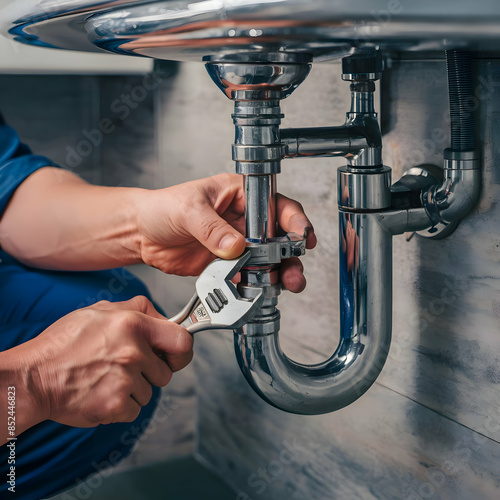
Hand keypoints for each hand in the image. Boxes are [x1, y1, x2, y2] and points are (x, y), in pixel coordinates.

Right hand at [11, 296, 192, 428]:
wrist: (33, 377)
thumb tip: (162, 317)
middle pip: (166, 372)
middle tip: (124, 366)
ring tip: (106, 377)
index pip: (182, 340)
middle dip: (150, 371)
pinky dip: (122, 406)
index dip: (182, 350)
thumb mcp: (100, 311)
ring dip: (133, 388)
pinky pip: (135, 409)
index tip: (177, 355)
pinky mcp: (116, 406)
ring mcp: (126, 381)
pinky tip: (102, 392)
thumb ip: (135, 309)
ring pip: (150, 392)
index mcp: (133, 324)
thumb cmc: (64, 343)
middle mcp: (134, 352)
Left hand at [137, 174, 316, 291]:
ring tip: (284, 283)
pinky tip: (258, 290)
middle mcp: (243, 219)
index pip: (275, 204)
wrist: (140, 234)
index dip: (294, 220)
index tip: (301, 236)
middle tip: (294, 270)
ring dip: (278, 272)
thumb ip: (211, 228)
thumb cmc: (161, 207)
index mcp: (239, 194)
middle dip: (291, 254)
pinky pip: (247, 275)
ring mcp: (236, 243)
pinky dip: (255, 284)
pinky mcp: (226, 264)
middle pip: (278, 236)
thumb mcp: (187, 209)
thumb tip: (236, 245)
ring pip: (267, 259)